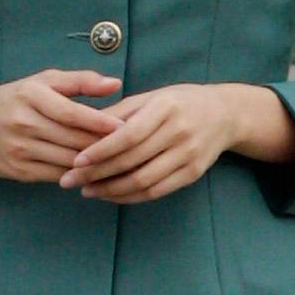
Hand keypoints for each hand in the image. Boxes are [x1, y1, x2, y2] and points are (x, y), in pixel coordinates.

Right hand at [0, 70, 123, 186]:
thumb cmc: (11, 99)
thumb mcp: (40, 82)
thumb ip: (78, 81)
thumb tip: (114, 84)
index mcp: (30, 96)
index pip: (72, 112)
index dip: (101, 122)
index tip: (126, 126)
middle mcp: (22, 123)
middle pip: (73, 139)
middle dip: (103, 145)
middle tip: (131, 147)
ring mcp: (18, 149)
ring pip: (66, 160)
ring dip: (93, 163)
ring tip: (118, 161)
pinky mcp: (17, 170)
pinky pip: (55, 175)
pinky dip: (76, 174)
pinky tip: (92, 172)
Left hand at [61, 82, 294, 201]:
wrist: (224, 114)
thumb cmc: (177, 102)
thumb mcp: (149, 98)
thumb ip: (117, 114)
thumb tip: (79, 128)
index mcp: (165, 108)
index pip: (128, 135)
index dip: (100, 151)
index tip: (76, 161)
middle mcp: (180, 132)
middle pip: (132, 161)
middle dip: (96, 174)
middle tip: (69, 181)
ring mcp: (189, 155)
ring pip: (143, 181)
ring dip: (110, 190)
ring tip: (86, 191)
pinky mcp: (193, 174)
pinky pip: (156, 191)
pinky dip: (130, 197)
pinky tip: (110, 195)